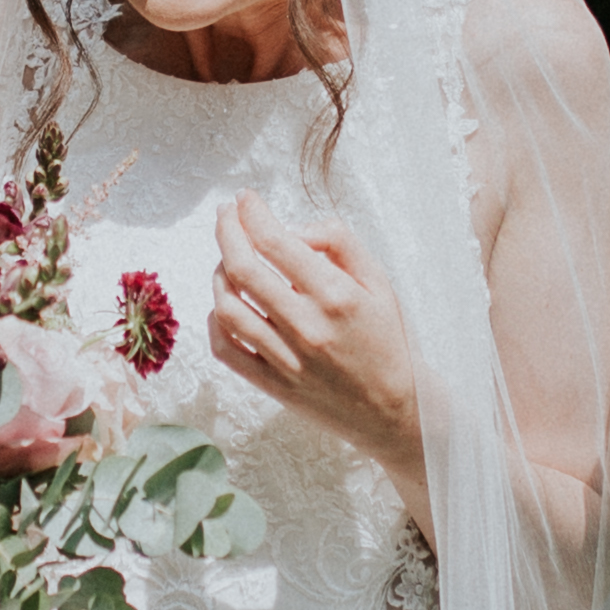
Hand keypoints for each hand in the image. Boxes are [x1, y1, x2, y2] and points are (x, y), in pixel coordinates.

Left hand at [207, 194, 425, 510]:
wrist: (394, 410)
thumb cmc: (386, 340)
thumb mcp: (379, 282)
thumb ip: (339, 243)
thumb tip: (293, 230)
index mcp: (336, 296)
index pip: (276, 243)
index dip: (252, 213)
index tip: (245, 199)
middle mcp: (307, 326)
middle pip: (242, 270)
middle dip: (227, 232)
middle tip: (226, 215)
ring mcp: (286, 358)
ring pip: (227, 307)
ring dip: (218, 274)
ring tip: (227, 260)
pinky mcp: (273, 385)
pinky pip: (226, 350)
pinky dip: (215, 322)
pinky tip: (225, 305)